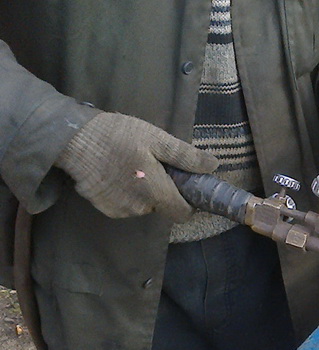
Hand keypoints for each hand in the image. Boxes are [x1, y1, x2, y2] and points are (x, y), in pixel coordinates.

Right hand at [57, 112, 217, 220]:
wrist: (73, 139)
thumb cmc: (117, 136)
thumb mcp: (156, 139)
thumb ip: (186, 156)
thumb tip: (213, 166)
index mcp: (157, 193)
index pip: (183, 214)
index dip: (187, 202)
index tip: (182, 185)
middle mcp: (140, 208)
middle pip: (162, 207)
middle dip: (161, 190)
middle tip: (150, 164)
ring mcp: (120, 210)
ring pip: (142, 205)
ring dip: (141, 191)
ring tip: (129, 165)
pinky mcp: (103, 208)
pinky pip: (124, 204)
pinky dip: (123, 192)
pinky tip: (114, 172)